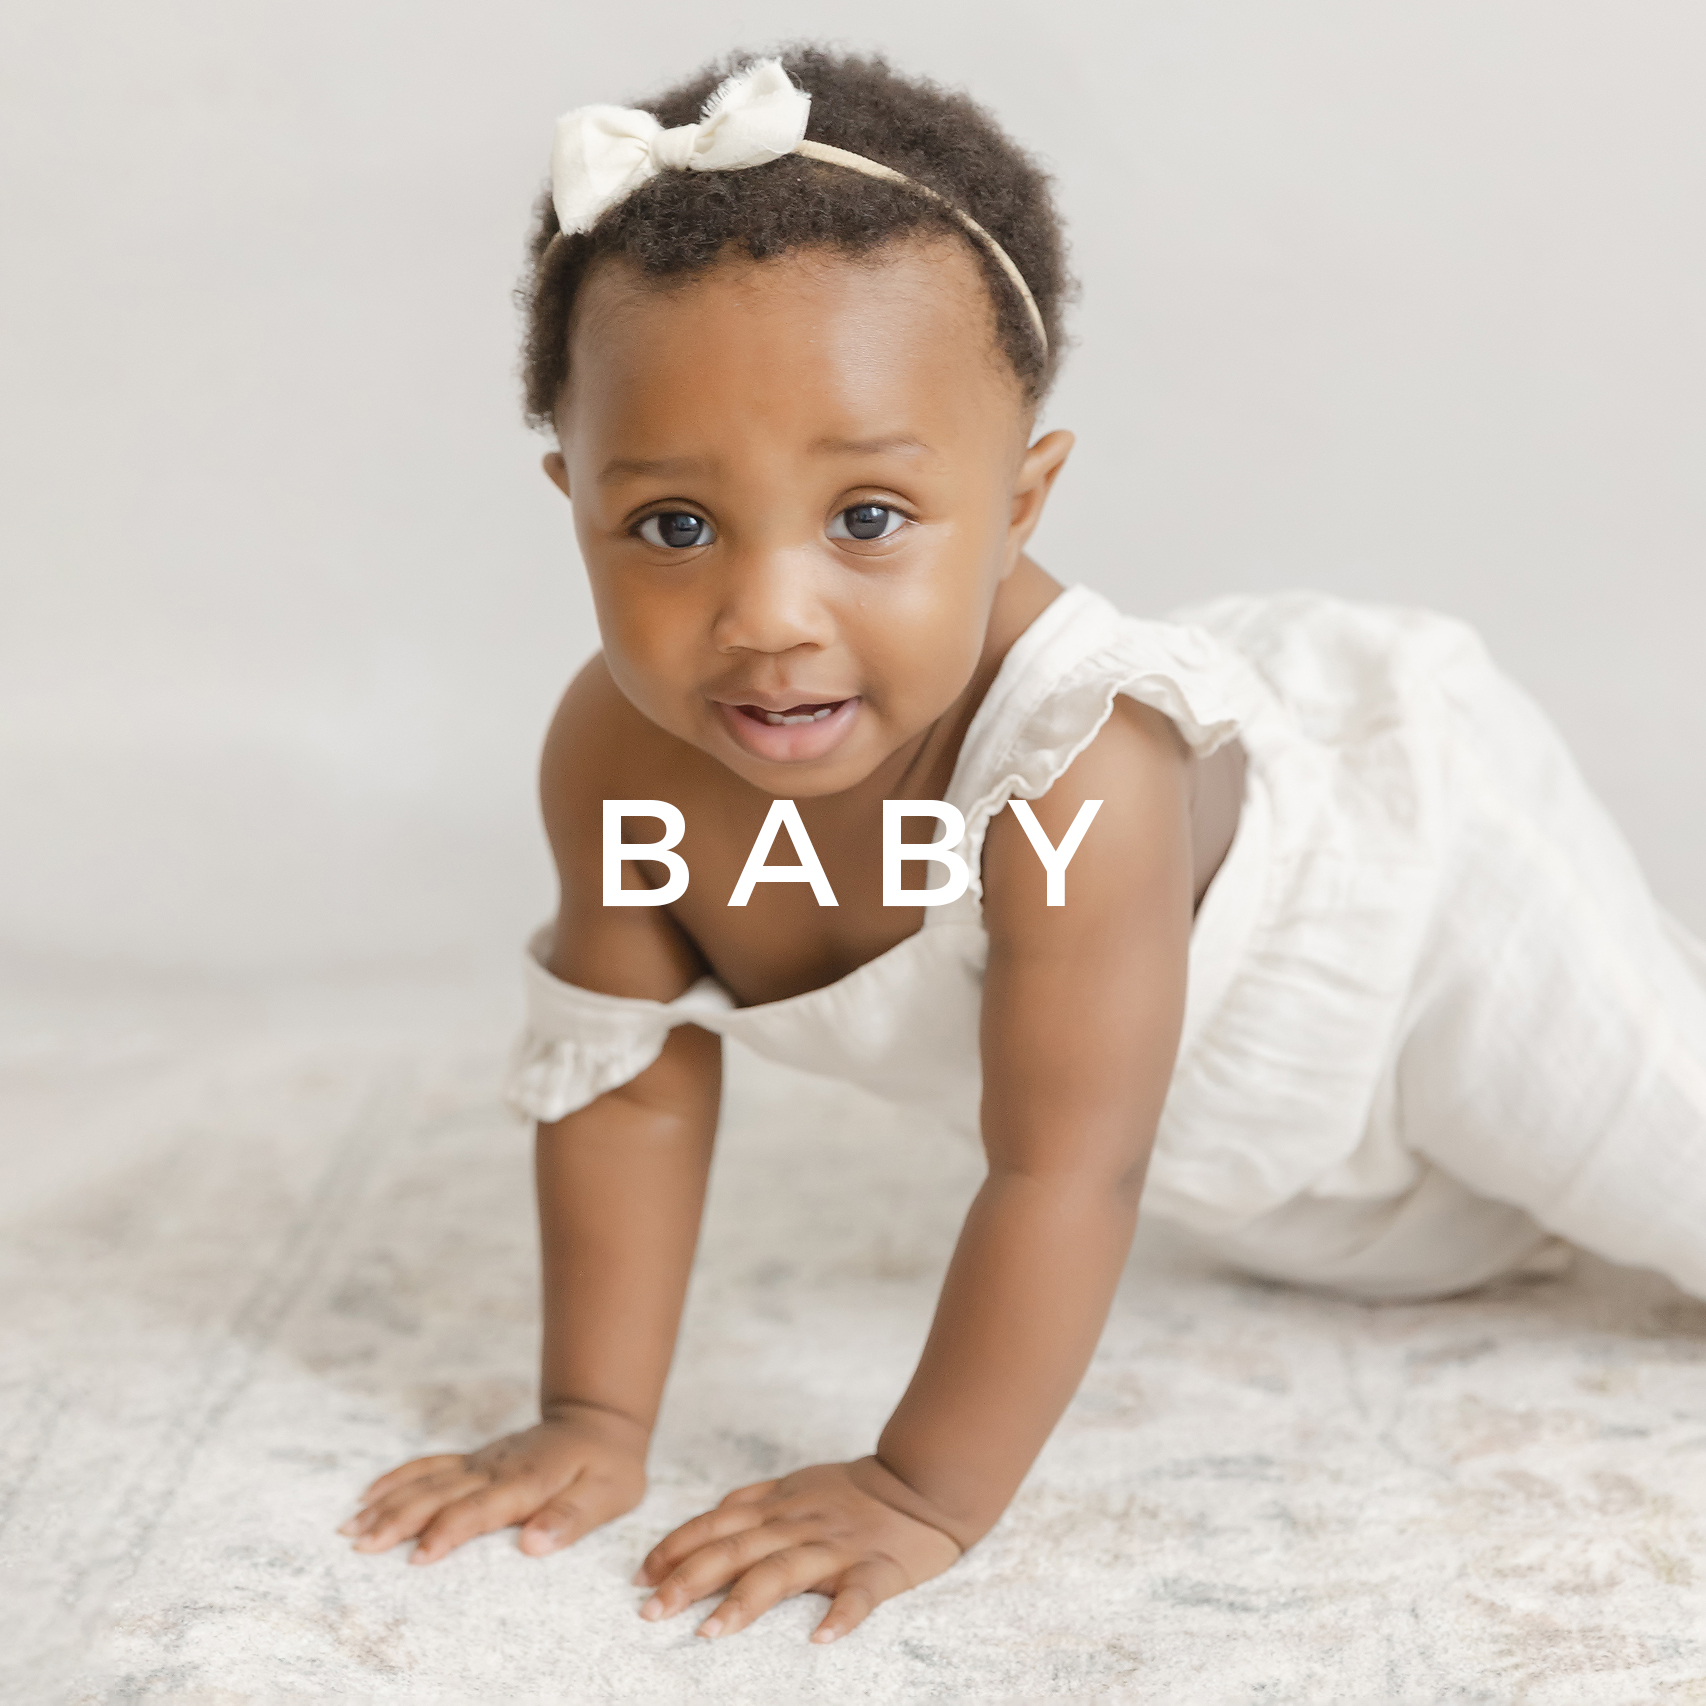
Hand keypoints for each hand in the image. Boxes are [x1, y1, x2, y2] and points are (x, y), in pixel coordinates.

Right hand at [338, 1404, 647, 1564]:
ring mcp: (481, 1462)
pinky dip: (397, 1479)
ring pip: (427, 1480)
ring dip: (388, 1503)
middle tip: (359, 1545)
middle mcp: (495, 1469)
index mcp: (527, 1481)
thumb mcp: (608, 1494)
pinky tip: (368, 1495)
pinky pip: (430, 1466)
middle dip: (398, 1519)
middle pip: (439, 1494)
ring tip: (349, 1528)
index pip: (479, 1509)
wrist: (597, 1420)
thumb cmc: (607, 1465)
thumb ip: (572, 1518)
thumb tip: (533, 1545)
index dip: (448, 1532)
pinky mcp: (474, 1460)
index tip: (417, 1557)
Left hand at [632, 1456, 962, 1642]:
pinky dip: (840, 1616)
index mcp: (777, 1506)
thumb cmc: (851, 1492)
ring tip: (710, 1632)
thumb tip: (703, 1524)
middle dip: (690, 1580)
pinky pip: (858, 1594)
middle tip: (652, 1612)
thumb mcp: (795, 1484)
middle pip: (736, 1549)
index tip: (640, 1578)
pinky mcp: (877, 1569)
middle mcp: (798, 1524)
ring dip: (745, 1601)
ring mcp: (836, 1547)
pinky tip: (820, 1638)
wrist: (920, 1484)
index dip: (676, 1548)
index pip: (715, 1525)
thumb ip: (750, 1503)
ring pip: (784, 1571)